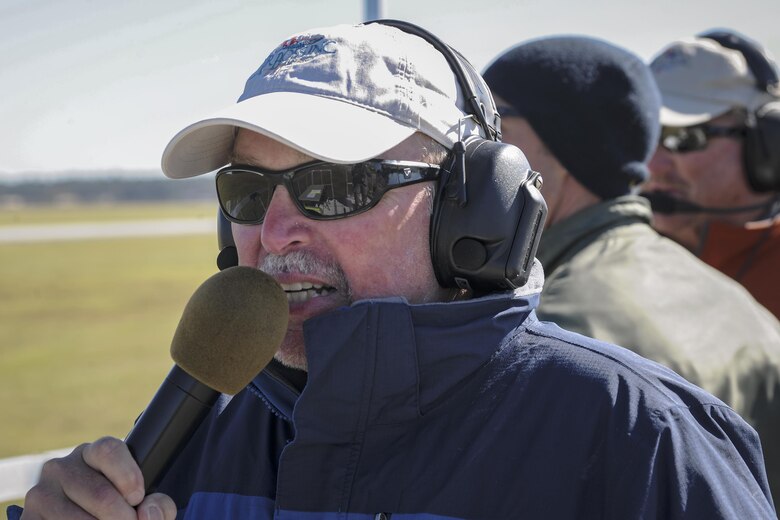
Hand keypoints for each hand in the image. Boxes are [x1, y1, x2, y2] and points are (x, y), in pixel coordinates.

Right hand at [20, 437, 176, 518]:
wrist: (90, 518)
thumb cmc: (123, 510)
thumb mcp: (144, 504)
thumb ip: (159, 504)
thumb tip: (149, 512)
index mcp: (93, 454)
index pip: (108, 450)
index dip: (128, 476)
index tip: (137, 498)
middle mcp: (62, 467)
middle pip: (99, 492)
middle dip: (121, 516)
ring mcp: (41, 492)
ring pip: (77, 518)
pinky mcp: (28, 517)